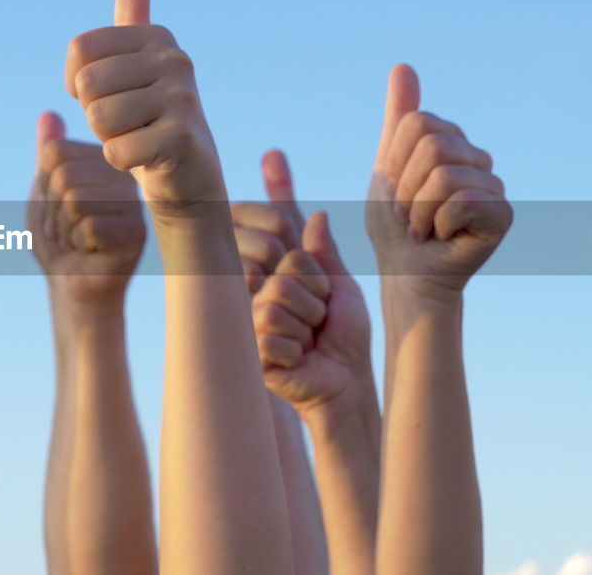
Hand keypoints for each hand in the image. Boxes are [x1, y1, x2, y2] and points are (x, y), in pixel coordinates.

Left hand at [28, 111, 145, 303]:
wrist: (73, 287)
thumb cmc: (57, 240)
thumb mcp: (44, 193)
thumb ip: (48, 157)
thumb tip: (48, 114)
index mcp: (101, 160)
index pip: (55, 152)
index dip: (42, 187)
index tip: (56, 208)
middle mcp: (121, 176)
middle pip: (64, 175)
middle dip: (51, 211)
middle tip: (66, 230)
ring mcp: (132, 203)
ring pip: (75, 199)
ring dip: (63, 229)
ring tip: (77, 240)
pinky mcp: (136, 232)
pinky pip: (89, 226)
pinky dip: (78, 244)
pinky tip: (91, 251)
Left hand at [65, 0, 225, 220]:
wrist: (188, 179)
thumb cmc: (150, 123)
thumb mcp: (137, 67)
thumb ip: (133, 20)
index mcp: (158, 37)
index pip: (80, 50)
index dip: (78, 83)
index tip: (104, 97)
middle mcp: (176, 60)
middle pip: (88, 85)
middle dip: (95, 115)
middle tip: (127, 125)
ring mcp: (182, 98)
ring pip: (100, 119)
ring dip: (109, 139)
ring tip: (138, 139)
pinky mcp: (182, 139)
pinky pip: (117, 151)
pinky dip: (122, 162)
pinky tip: (146, 160)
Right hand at [234, 151, 370, 411]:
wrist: (346, 379)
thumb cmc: (343, 333)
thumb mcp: (340, 286)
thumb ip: (324, 251)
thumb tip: (317, 214)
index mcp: (274, 266)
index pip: (278, 228)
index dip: (306, 255)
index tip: (319, 285)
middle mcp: (254, 285)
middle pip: (286, 263)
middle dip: (315, 293)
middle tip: (316, 316)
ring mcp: (247, 315)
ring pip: (277, 296)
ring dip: (306, 323)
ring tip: (307, 339)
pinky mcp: (245, 347)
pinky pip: (270, 333)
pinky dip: (296, 349)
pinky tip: (294, 359)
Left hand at [365, 64, 510, 294]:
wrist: (404, 274)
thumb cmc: (392, 226)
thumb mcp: (386, 166)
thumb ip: (398, 117)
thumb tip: (403, 65)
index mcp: (450, 142)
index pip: (417, 124)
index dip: (395, 161)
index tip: (394, 190)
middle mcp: (476, 159)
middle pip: (432, 145)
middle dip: (405, 187)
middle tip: (406, 214)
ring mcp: (492, 185)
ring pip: (444, 174)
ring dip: (418, 210)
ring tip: (421, 228)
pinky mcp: (503, 214)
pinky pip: (463, 199)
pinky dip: (437, 223)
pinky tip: (441, 237)